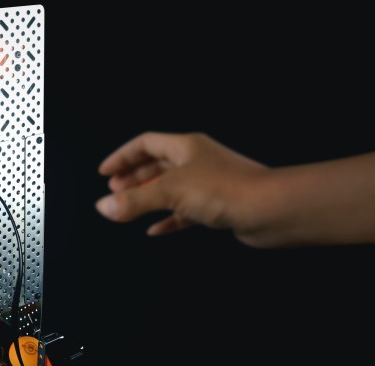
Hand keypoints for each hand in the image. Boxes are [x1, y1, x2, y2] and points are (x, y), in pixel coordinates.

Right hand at [96, 132, 268, 238]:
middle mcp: (198, 161)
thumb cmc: (226, 189)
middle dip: (133, 179)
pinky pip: (185, 211)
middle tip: (114, 192)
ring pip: (170, 189)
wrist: (271, 209)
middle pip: (157, 165)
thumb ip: (134, 200)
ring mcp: (209, 184)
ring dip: (148, 199)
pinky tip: (155, 230)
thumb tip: (104, 207)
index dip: (122, 156)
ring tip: (127, 210)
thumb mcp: (170, 192)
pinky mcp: (218, 206)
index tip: (105, 172)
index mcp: (186, 146)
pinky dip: (168, 219)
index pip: (146, 144)